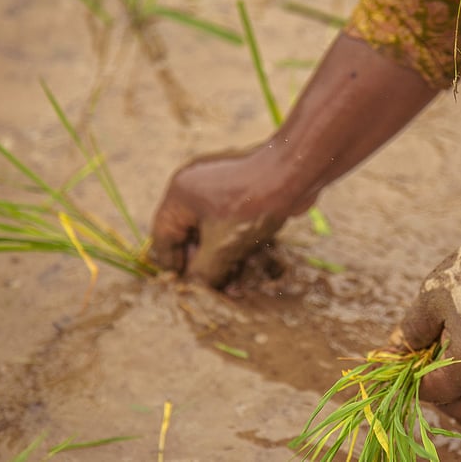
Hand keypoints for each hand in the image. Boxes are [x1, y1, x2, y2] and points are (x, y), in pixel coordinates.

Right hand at [150, 147, 314, 287]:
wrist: (297, 173)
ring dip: (223, 257)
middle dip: (203, 263)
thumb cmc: (252, 207)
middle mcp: (197, 186)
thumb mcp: (222, 247)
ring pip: (215, 229)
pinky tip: (250, 263)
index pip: (163, 235)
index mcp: (180, 193)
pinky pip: (234, 220)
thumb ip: (202, 272)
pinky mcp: (246, 189)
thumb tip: (195, 288)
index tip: (184, 287)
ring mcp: (222, 184)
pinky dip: (239, 241)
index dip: (172, 265)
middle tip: (214, 288)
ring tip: (235, 284)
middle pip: (190, 233)